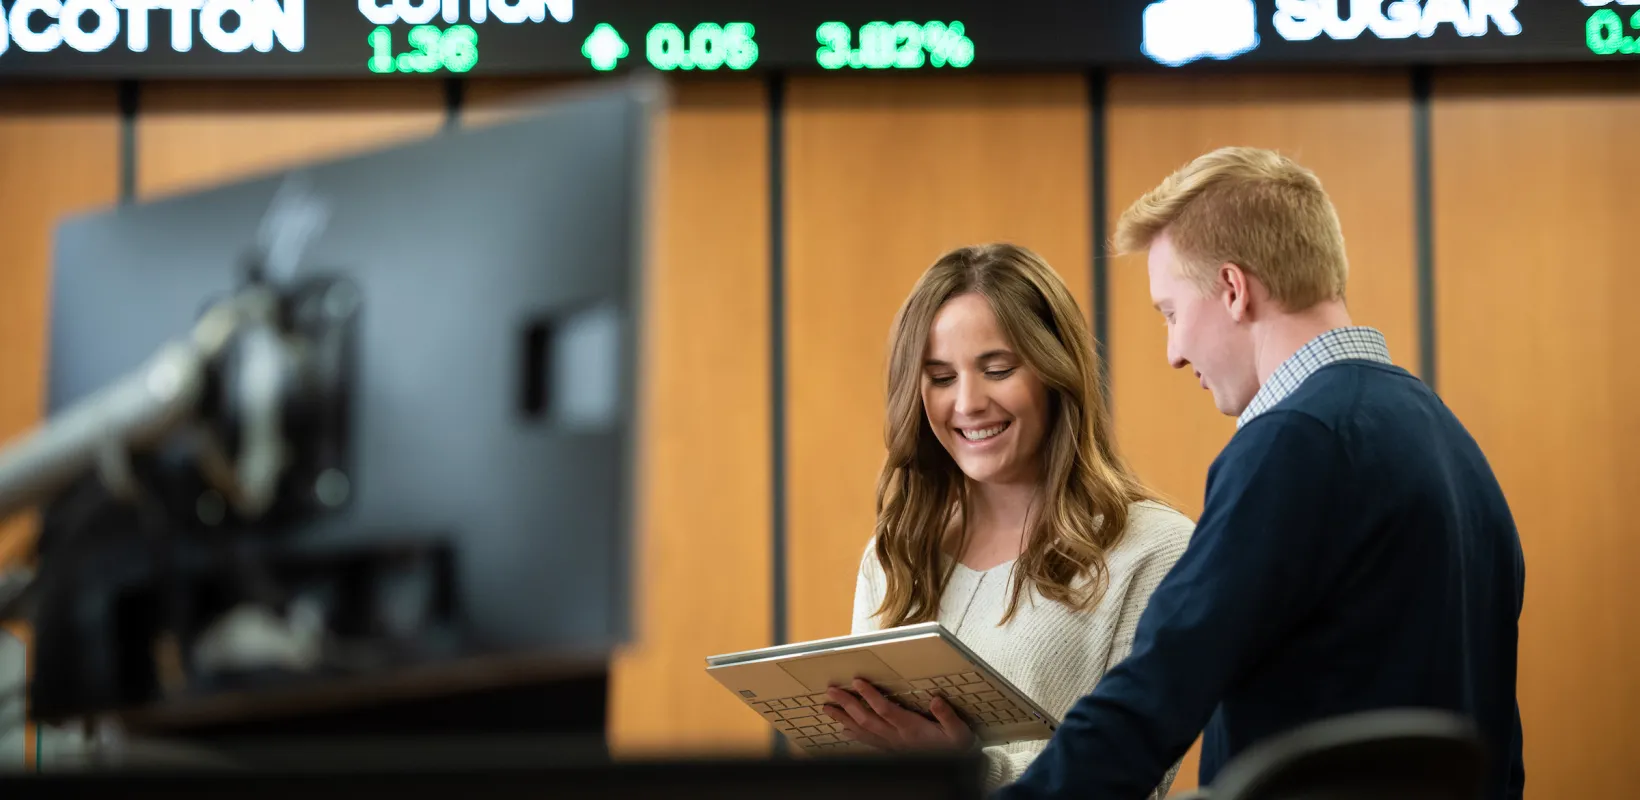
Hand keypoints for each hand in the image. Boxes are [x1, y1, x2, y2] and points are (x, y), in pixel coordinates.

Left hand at [822, 678, 973, 751]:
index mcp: (911, 729)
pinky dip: (853, 734)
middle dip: (847, 705)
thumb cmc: (956, 747)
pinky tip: (844, 729)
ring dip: (844, 719)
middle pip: (867, 719)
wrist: (955, 767)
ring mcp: (892, 745)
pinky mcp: (891, 750)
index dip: (870, 696)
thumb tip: (936, 700)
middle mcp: (897, 737)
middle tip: (831, 692)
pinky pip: (868, 742)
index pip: (885, 710)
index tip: (857, 682)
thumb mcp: (959, 733)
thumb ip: (947, 717)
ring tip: (828, 708)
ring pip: (863, 731)